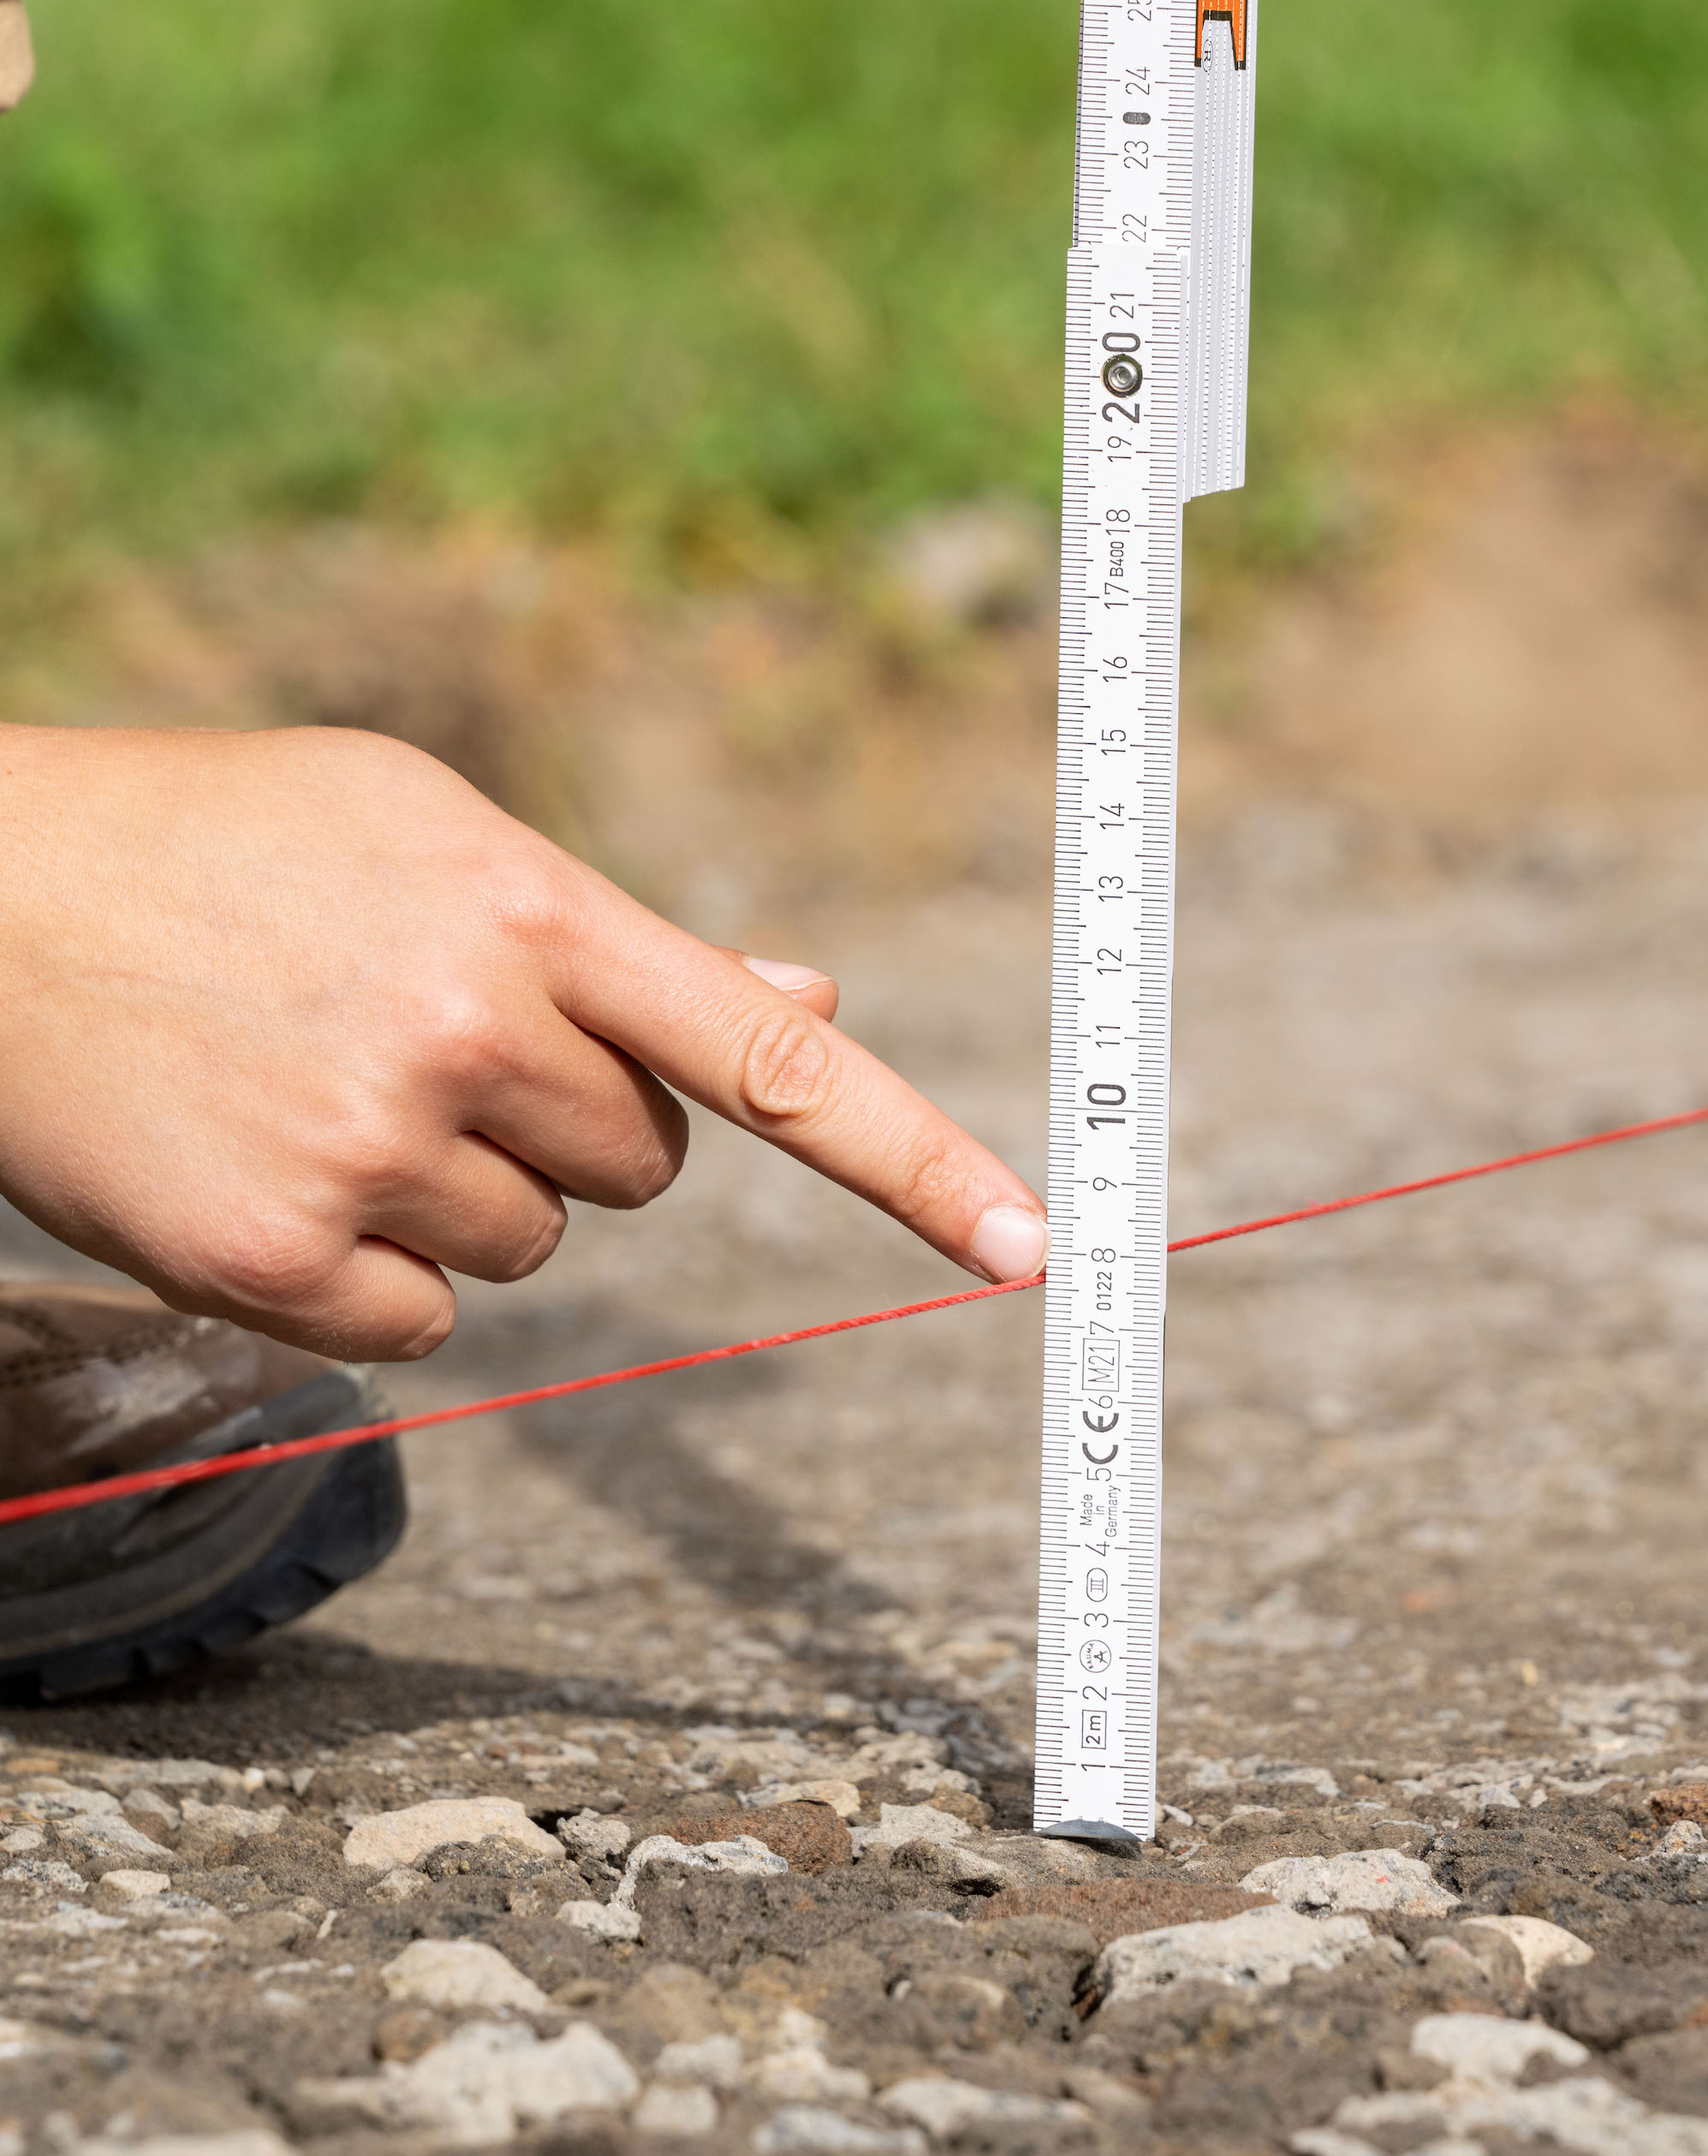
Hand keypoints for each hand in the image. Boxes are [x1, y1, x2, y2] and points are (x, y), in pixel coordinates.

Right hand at [0, 725, 1047, 1359]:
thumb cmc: (228, 849)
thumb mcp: (424, 831)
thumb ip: (616, 939)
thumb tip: (812, 987)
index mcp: (525, 905)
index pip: (769, 1055)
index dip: (914, 1158)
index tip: (1032, 1248)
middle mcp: (467, 1032)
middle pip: (643, 1164)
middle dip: (563, 1120)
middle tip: (419, 1038)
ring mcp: (372, 1152)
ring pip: (536, 1246)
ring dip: (460, 1192)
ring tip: (321, 1082)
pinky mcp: (279, 1263)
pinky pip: (424, 1323)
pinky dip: (365, 1272)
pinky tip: (271, 1165)